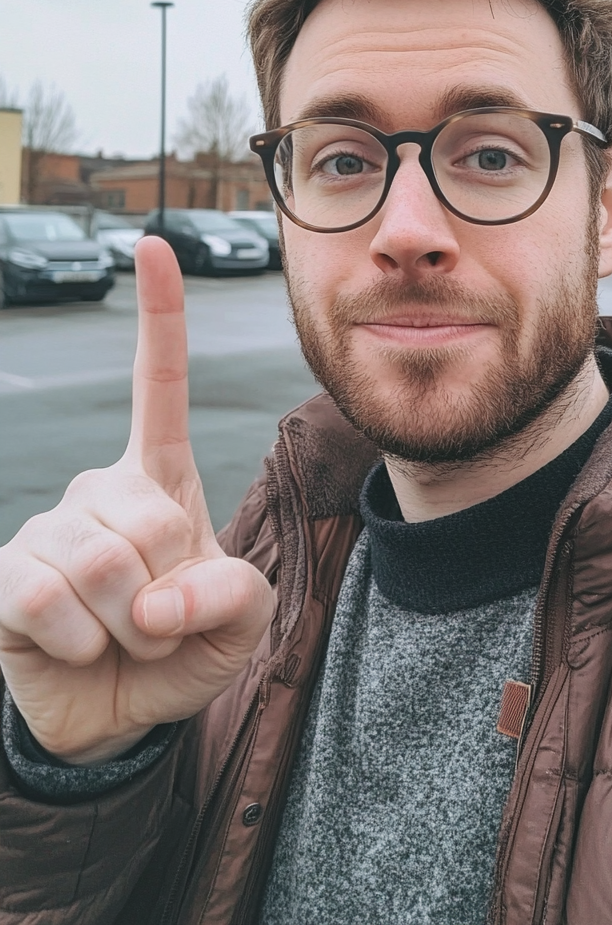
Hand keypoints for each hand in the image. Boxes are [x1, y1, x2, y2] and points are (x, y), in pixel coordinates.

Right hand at [0, 238, 273, 763]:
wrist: (121, 714)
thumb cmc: (182, 647)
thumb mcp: (241, 622)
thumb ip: (232, 597)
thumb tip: (157, 595)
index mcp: (160, 478)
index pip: (160, 384)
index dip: (159, 316)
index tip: (152, 244)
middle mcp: (99, 488)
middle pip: (151, 520)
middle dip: (169, 591)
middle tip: (158, 619)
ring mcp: (49, 528)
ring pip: (101, 563)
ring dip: (127, 626)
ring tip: (120, 635)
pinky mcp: (7, 578)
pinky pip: (46, 598)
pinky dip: (80, 641)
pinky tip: (78, 645)